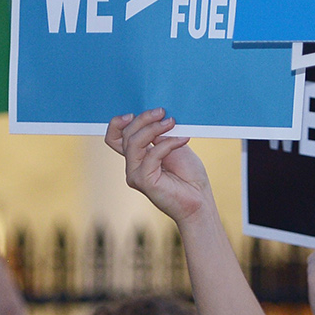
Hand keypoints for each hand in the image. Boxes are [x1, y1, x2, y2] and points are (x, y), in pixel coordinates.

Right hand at [106, 109, 214, 225]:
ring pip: (133, 143)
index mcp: (137, 157)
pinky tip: (183, 140)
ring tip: (172, 122)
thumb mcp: (174, 147)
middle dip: (143, 119)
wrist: (199, 201)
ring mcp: (136, 175)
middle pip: (125, 136)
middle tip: (162, 113)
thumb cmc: (189, 176)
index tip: (134, 112)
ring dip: (154, 128)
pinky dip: (168, 143)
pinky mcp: (144, 181)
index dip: (117, 123)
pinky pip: (151, 155)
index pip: (114, 138)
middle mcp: (133, 166)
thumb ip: (159, 135)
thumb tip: (153, 117)